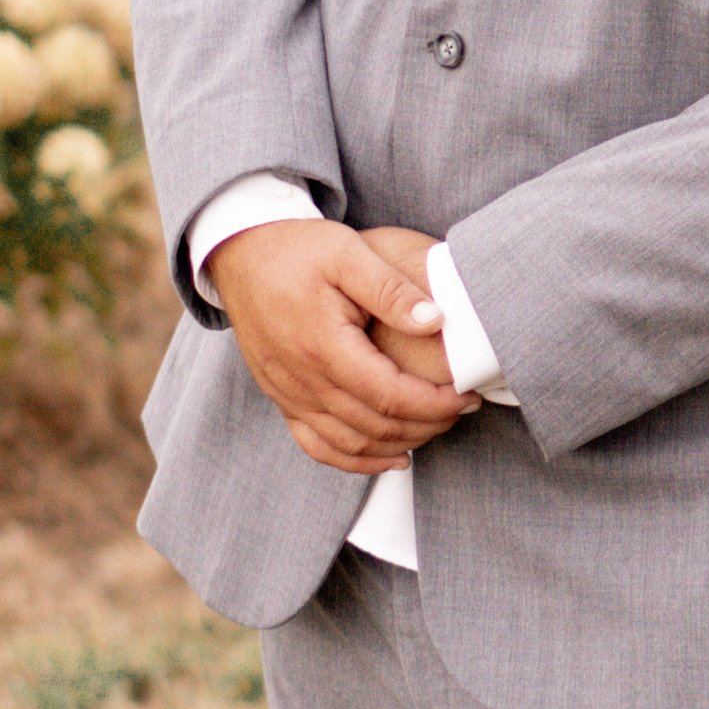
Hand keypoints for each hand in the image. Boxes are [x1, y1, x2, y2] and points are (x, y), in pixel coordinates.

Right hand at [208, 220, 476, 474]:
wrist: (240, 251)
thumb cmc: (297, 248)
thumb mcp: (348, 252)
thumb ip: (392, 289)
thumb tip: (436, 321)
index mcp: (323, 346)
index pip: (391, 396)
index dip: (436, 404)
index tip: (468, 397)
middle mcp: (301, 379)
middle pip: (375, 427)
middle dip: (426, 425)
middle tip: (461, 410)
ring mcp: (287, 393)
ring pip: (348, 445)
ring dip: (397, 445)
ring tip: (435, 429)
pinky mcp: (280, 396)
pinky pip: (316, 445)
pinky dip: (355, 460)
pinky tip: (388, 457)